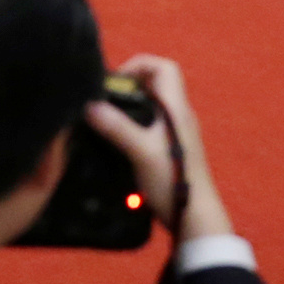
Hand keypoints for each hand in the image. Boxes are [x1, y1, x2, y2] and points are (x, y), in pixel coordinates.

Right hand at [88, 54, 234, 246]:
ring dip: (129, 109)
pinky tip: (115, 143)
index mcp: (176, 108)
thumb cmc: (173, 179)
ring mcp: (176, 135)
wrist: (194, 218)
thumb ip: (117, 127)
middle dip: (129, 87)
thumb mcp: (141, 151)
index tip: (117, 81)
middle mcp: (178, 116)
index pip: (165, 67)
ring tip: (105, 120)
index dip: (140, 65)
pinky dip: (133, 126)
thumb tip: (90, 105)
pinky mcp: (170, 151)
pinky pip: (150, 127)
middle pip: (155, 86)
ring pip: (151, 108)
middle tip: (105, 101)